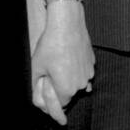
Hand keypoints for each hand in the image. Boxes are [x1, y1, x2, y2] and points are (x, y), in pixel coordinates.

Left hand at [29, 0, 93, 125]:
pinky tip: (70, 63)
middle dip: (60, 91)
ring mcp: (88, 74)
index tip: (53, 104)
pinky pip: (84, 74)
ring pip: (77, 84)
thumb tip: (40, 104)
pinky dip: (77, 72)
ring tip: (59, 65)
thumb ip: (37, 89)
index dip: (52, 104)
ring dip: (69, 81)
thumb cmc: (50, 45)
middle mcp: (80, 84)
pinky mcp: (92, 63)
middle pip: (69, 95)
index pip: (59, 106)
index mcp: (66, 89)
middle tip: (50, 77)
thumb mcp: (37, 68)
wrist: (67, 23)